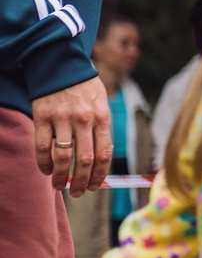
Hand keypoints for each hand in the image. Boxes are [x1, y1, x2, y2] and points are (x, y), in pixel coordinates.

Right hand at [32, 77, 110, 195]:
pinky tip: (45, 170)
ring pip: (63, 157)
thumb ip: (102, 128)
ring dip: (60, 177)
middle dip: (81, 181)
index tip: (95, 186)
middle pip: (84, 160)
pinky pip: (42, 146)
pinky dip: (43, 163)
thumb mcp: (102, 103)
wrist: (60, 64)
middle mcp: (83, 120)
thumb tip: (101, 159)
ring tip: (59, 187)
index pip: (104, 154)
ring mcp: (62, 119)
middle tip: (78, 193)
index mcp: (102, 118)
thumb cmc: (84, 87)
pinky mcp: (42, 117)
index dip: (99, 174)